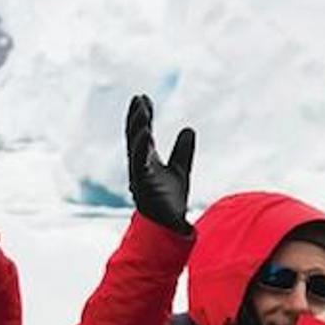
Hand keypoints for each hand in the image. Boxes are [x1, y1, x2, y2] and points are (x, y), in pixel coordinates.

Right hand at [124, 94, 196, 232]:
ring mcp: (139, 174)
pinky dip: (141, 146)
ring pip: (135, 147)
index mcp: (147, 160)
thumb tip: (189, 128)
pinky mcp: (142, 185)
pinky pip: (139, 162)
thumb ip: (183, 150)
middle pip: (135, 136)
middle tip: (139, 98)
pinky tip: (145, 131)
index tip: (144, 97)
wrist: (170, 227)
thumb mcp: (181, 169)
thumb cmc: (170, 201)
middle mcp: (140, 165)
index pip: (143, 134)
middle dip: (135, 117)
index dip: (144, 116)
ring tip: (142, 110)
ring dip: (137, 127)